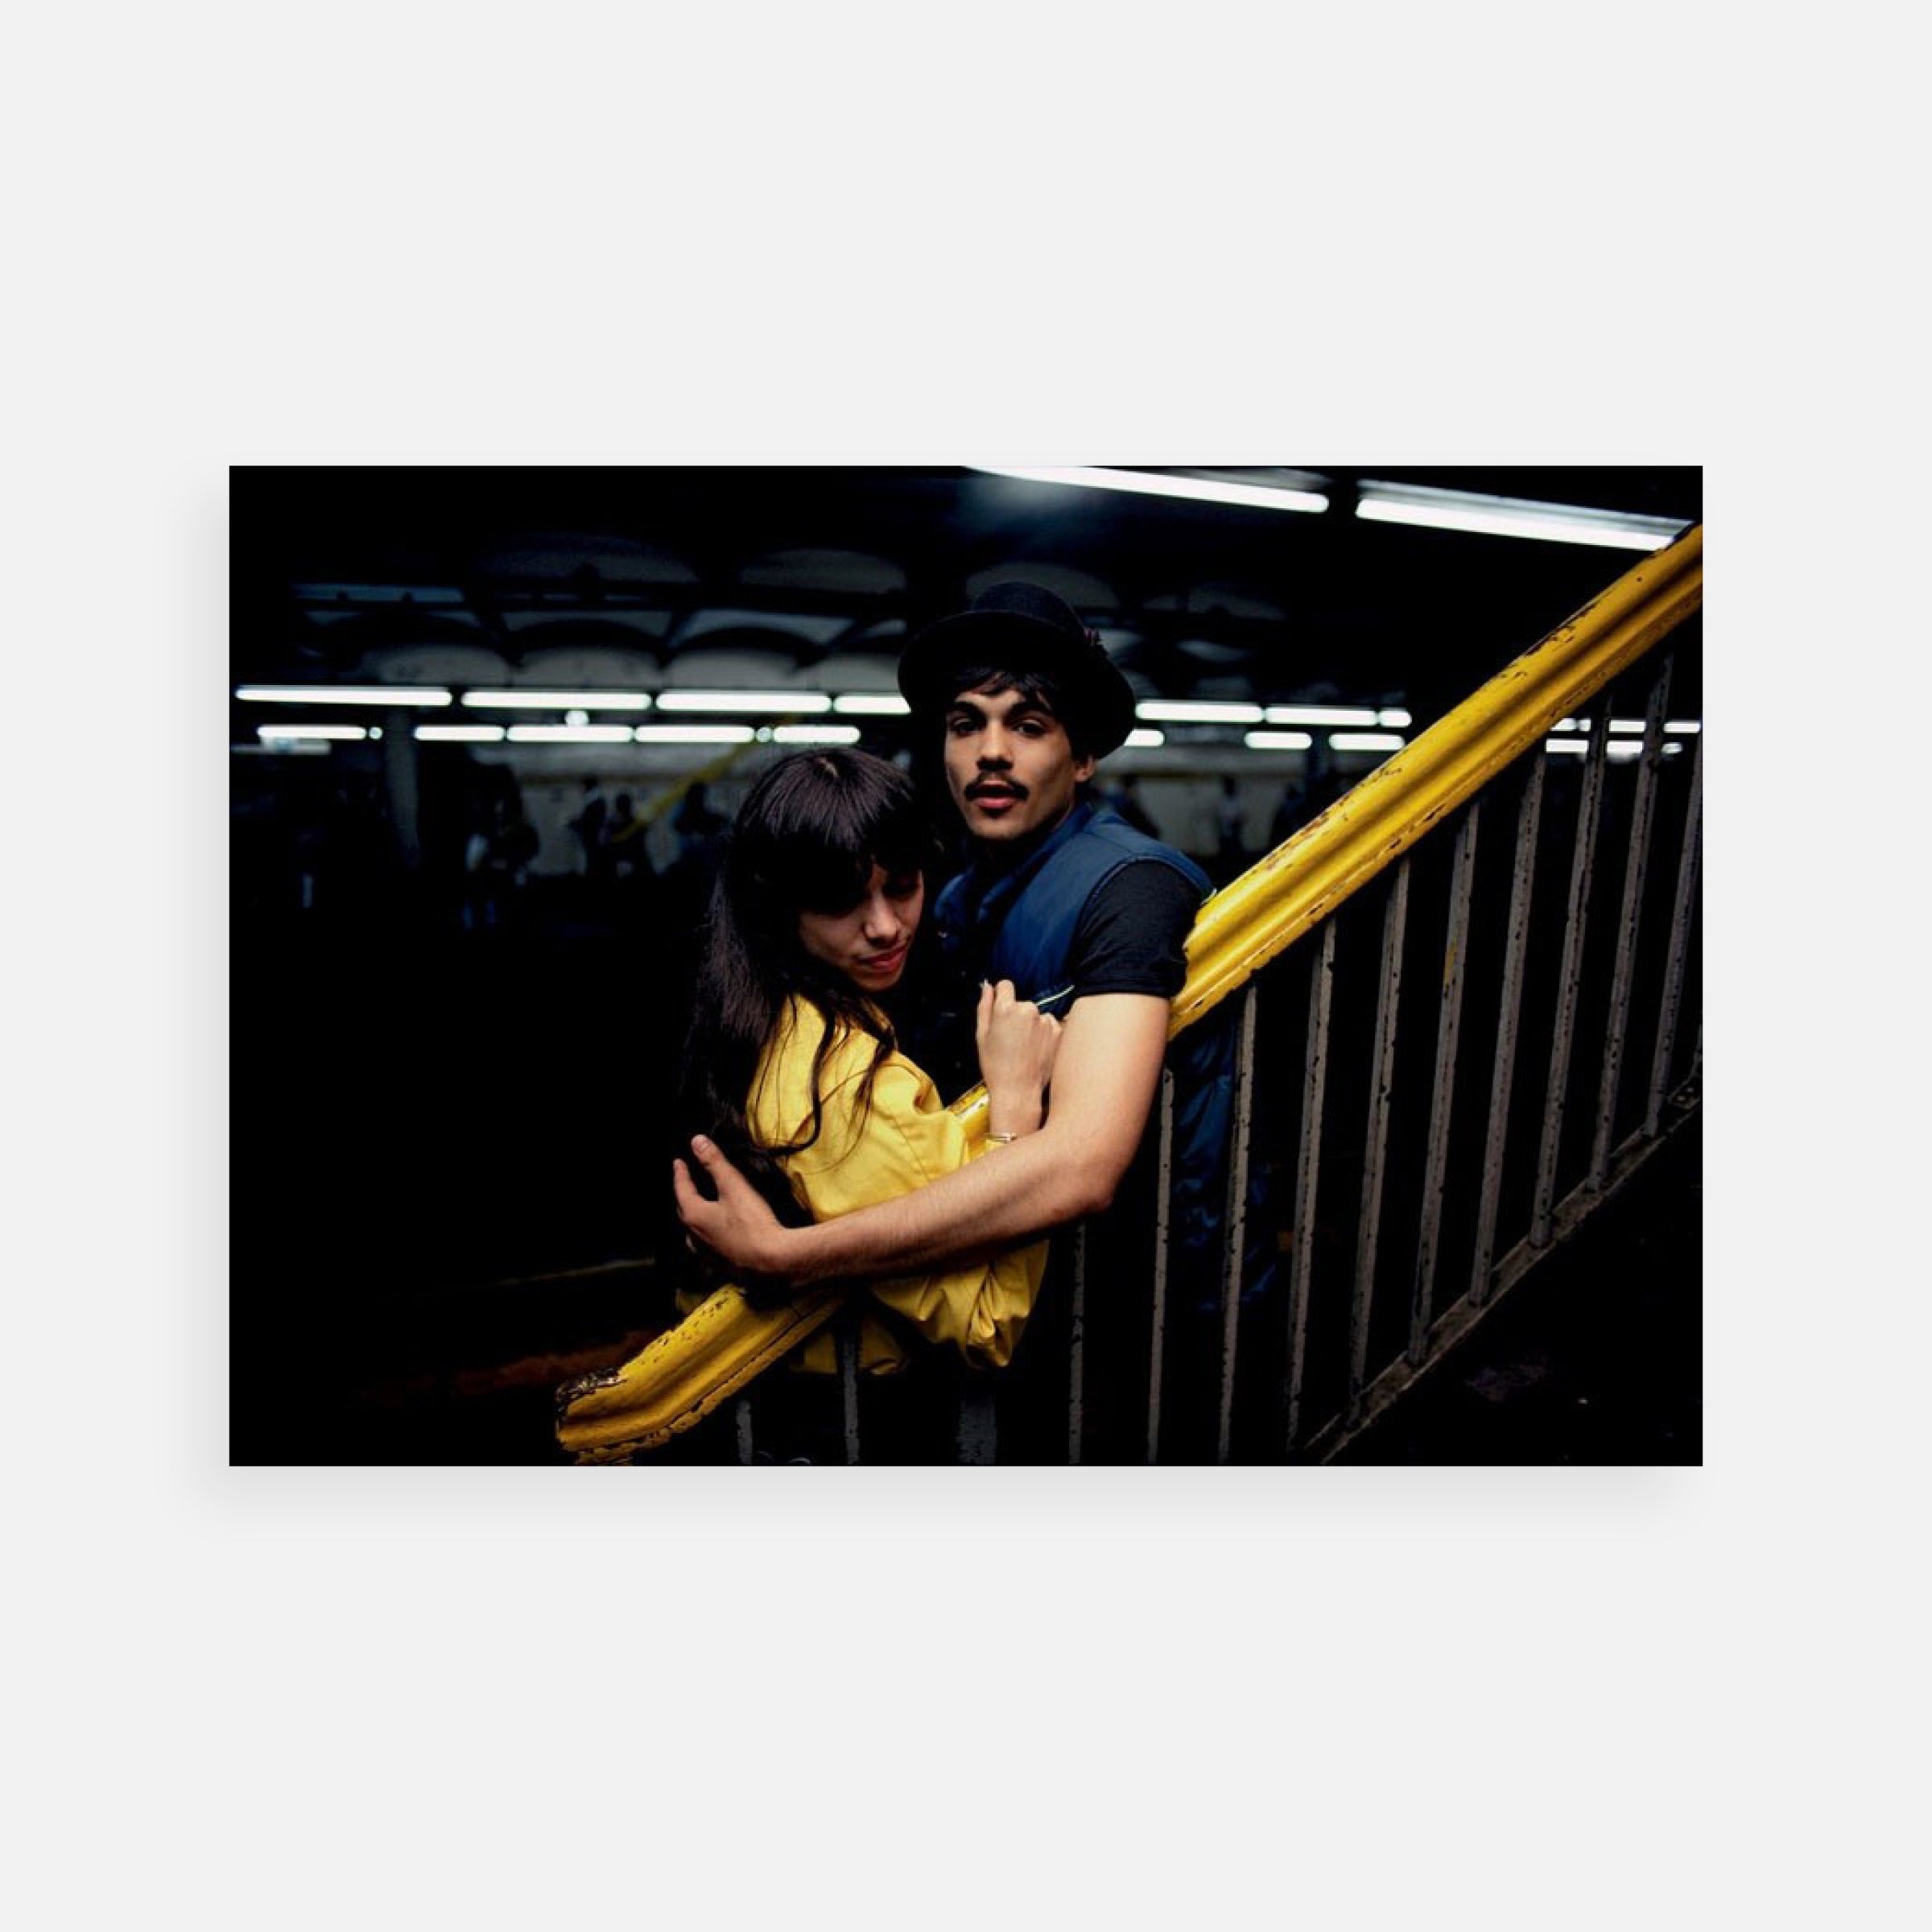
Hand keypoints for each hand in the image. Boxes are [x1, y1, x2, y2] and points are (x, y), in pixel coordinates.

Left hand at [672, 1136, 798, 1287]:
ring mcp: (707, 1254)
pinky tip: (715, 1238)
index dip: (680, 1173)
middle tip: (687, 1183)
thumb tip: (696, 1141)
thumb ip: (715, 1162)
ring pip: (693, 1232)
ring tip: (699, 1210)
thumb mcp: (734, 1186)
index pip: (681, 1189)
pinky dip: (706, 1236)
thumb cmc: (752, 1223)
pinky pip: (706, 1247)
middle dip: (684, 1195)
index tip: (678, 1162)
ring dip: (694, 1218)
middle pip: (684, 1211)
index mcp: (695, 1215)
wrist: (773, 1262)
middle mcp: (695, 1236)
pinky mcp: (720, 1265)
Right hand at [975, 979, 1060, 1137]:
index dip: (1001, 997)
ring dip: (1032, 1026)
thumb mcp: (982, 1036)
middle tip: (1011, 1040)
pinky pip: (1050, 1026)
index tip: (1001, 1010)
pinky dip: (1045, 1035)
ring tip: (1025, 1049)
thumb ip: (984, 1007)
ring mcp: (1046, 1021)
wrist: (1018, 1091)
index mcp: (1006, 1009)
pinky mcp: (1059, 1032)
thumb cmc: (996, 1066)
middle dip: (1017, 1016)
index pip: (1005, 986)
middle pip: (1022, 1004)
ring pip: (1037, 1016)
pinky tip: (1036, 1051)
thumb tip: (987, 987)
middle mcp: (1029, 1010)